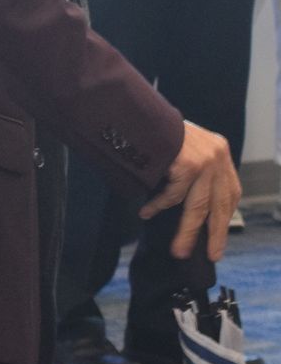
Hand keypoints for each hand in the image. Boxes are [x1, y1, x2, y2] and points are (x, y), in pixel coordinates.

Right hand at [141, 121, 239, 261]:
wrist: (133, 109)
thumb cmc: (152, 129)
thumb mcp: (182, 146)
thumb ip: (192, 168)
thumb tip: (191, 203)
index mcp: (219, 151)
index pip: (230, 192)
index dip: (224, 217)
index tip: (218, 238)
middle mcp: (217, 155)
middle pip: (218, 204)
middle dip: (214, 234)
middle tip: (212, 255)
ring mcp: (205, 160)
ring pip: (199, 206)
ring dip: (187, 231)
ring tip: (178, 250)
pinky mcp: (188, 164)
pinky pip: (174, 195)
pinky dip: (159, 206)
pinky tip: (146, 212)